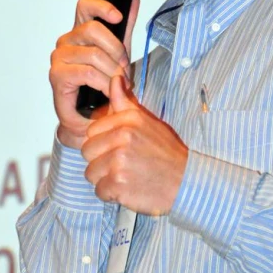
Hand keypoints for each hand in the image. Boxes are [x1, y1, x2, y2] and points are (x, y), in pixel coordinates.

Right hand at [49, 0, 139, 148]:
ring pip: (94, 54)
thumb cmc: (101, 85)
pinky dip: (103, 83)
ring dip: (112, 71)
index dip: (101, 7)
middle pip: (92, 29)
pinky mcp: (57, 75)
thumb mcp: (118, 53)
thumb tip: (132, 0)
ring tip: (118, 84)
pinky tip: (107, 91)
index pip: (85, 6)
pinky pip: (87, 73)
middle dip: (116, 49)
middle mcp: (67, 41)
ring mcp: (59, 57)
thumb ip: (124, 28)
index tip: (118, 16)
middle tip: (125, 68)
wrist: (89, 117)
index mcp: (80, 31)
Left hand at [82, 75, 187, 214]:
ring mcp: (119, 161)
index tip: (120, 149)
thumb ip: (125, 102)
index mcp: (129, 119)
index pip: (92, 131)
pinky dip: (112, 194)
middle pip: (87, 152)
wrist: (185, 181)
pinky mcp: (118, 184)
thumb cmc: (165, 153)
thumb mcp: (146, 121)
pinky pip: (99, 191)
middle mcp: (123, 137)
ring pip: (91, 172)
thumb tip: (115, 77)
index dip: (102, 143)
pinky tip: (129, 188)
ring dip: (105, 179)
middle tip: (124, 164)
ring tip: (127, 176)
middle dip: (101, 161)